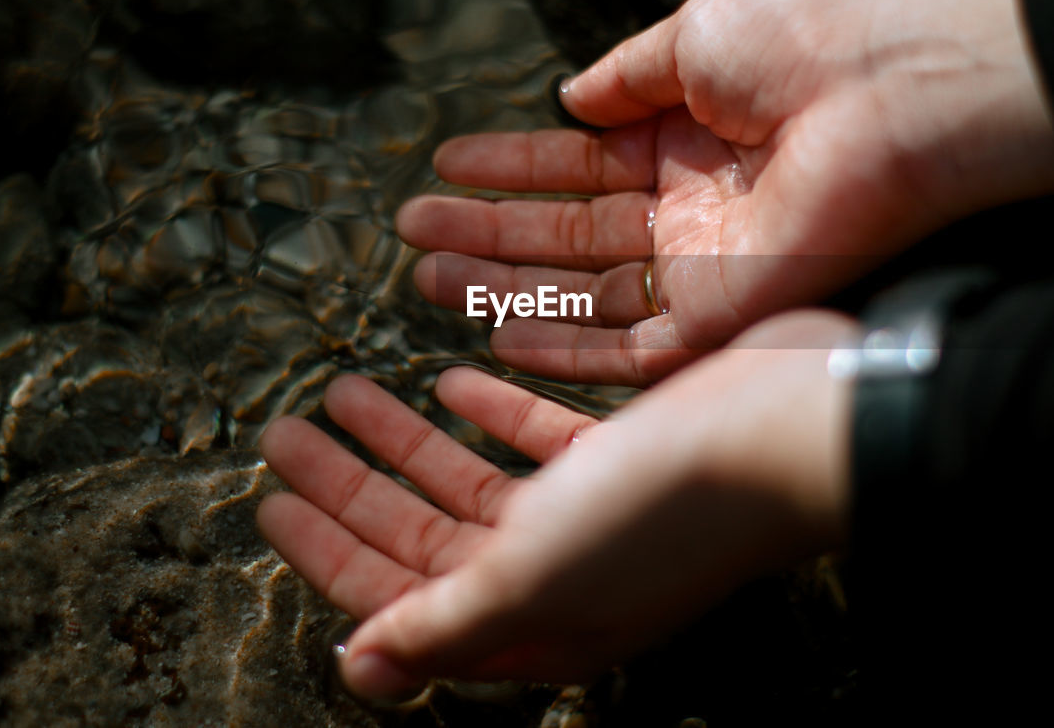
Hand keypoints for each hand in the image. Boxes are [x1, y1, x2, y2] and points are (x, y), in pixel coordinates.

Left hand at [257, 310, 855, 700]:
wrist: (784, 433)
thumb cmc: (659, 511)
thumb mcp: (535, 578)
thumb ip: (444, 625)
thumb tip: (359, 673)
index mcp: (530, 621)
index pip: (399, 594)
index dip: (328, 550)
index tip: (269, 503)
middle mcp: (557, 574)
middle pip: (424, 532)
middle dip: (350, 484)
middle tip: (286, 432)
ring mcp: (590, 513)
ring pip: (469, 479)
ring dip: (405, 440)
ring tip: (344, 390)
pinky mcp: (620, 455)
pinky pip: (533, 438)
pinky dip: (489, 410)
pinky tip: (447, 380)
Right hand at [399, 0, 1053, 384]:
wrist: (893, 97)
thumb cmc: (807, 46)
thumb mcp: (696, 39)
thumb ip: (627, 76)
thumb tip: (567, 96)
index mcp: (684, 141)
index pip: (576, 164)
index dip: (510, 166)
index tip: (446, 164)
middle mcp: (686, 211)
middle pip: (565, 232)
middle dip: (486, 230)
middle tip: (412, 230)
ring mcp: (700, 269)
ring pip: (582, 292)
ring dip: (504, 287)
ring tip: (424, 276)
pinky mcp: (719, 318)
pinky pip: (628, 347)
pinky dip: (564, 348)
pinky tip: (499, 335)